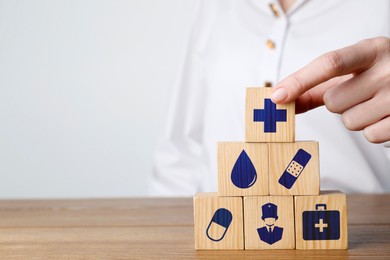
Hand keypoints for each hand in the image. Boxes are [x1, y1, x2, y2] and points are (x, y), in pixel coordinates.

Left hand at [271, 37, 389, 143]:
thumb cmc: (375, 75)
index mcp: (371, 50)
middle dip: (338, 103)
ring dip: (355, 117)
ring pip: (349, 122)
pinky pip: (370, 136)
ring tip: (373, 104)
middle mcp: (388, 69)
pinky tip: (383, 115)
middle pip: (333, 100)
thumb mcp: (351, 70)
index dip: (300, 81)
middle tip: (358, 94)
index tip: (277, 96)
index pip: (329, 64)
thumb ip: (314, 85)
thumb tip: (280, 100)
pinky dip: (372, 130)